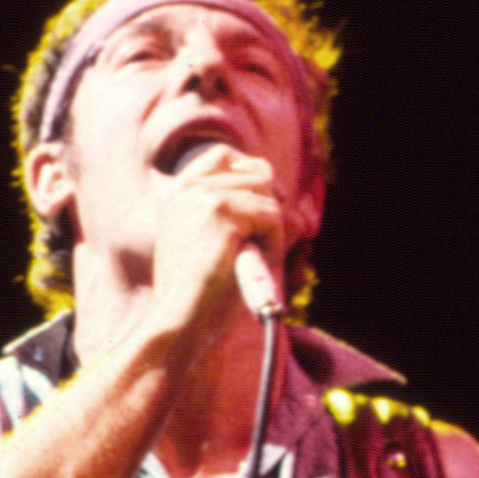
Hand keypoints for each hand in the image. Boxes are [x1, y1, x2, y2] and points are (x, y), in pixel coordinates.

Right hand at [153, 144, 294, 337]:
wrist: (180, 321)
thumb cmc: (203, 295)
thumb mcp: (230, 250)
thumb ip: (260, 223)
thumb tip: (301, 216)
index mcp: (177, 193)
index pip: (223, 156)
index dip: (254, 173)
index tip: (270, 201)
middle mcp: (185, 186)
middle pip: (256, 175)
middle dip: (269, 212)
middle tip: (257, 250)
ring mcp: (200, 194)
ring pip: (267, 197)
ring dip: (271, 232)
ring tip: (248, 262)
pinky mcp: (220, 209)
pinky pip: (273, 217)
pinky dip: (274, 244)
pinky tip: (250, 265)